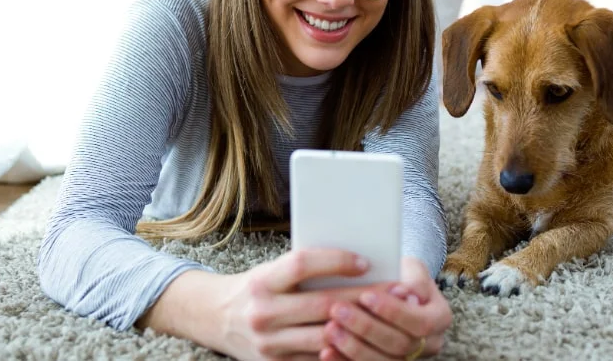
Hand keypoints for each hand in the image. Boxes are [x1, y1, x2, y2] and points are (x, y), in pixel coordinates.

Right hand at [213, 248, 388, 360]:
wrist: (216, 318)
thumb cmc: (256, 287)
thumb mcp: (272, 270)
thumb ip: (304, 270)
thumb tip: (357, 263)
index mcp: (263, 281)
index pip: (303, 264)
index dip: (336, 261)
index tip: (366, 261)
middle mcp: (263, 313)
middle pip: (323, 304)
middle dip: (365, 297)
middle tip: (396, 290)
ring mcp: (269, 344)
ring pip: (326, 336)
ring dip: (363, 327)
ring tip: (390, 316)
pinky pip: (319, 359)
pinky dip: (346, 349)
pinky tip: (369, 340)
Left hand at [320, 257, 452, 359]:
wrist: (395, 290)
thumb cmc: (401, 274)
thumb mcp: (411, 268)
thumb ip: (412, 279)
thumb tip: (404, 292)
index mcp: (439, 318)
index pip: (419, 322)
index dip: (392, 311)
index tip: (365, 295)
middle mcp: (429, 344)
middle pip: (399, 345)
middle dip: (366, 328)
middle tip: (338, 310)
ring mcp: (408, 359)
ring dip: (353, 348)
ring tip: (329, 329)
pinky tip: (325, 352)